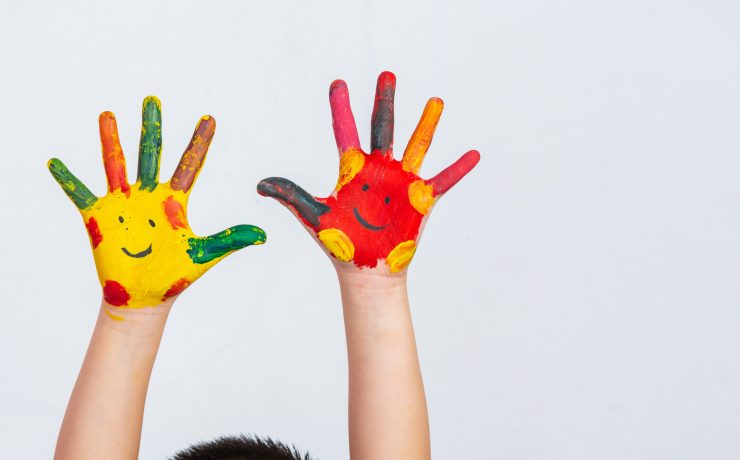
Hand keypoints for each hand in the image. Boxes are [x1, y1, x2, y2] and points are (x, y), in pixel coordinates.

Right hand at [48, 96, 265, 310]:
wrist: (145, 298)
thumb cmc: (175, 275)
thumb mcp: (204, 254)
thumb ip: (231, 239)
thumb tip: (263, 235)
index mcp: (175, 201)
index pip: (190, 164)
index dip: (199, 143)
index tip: (210, 118)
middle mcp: (148, 196)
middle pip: (151, 153)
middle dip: (152, 127)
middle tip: (153, 100)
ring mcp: (122, 204)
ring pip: (116, 165)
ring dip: (111, 140)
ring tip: (108, 114)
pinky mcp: (99, 218)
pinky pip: (80, 194)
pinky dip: (68, 179)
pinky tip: (55, 162)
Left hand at [258, 71, 478, 274]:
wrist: (366, 270)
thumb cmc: (341, 244)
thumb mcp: (314, 216)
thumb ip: (291, 195)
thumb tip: (260, 184)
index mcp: (353, 170)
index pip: (345, 131)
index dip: (341, 108)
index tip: (338, 84)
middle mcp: (378, 170)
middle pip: (383, 128)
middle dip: (384, 102)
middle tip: (386, 75)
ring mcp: (402, 182)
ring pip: (416, 145)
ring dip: (426, 124)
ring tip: (435, 100)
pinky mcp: (420, 200)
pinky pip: (443, 180)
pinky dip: (457, 169)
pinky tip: (473, 154)